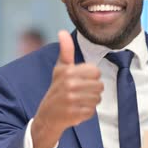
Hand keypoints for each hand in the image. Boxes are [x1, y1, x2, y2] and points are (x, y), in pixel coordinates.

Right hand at [31, 30, 103, 147]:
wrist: (47, 115)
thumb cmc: (57, 89)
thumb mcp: (60, 69)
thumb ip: (65, 50)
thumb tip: (62, 32)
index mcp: (68, 71)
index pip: (96, 72)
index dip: (91, 77)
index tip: (80, 81)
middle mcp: (70, 84)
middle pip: (100, 86)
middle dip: (92, 91)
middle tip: (80, 93)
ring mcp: (72, 100)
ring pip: (97, 99)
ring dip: (90, 102)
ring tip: (78, 101)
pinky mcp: (74, 114)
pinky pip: (92, 111)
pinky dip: (87, 112)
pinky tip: (77, 110)